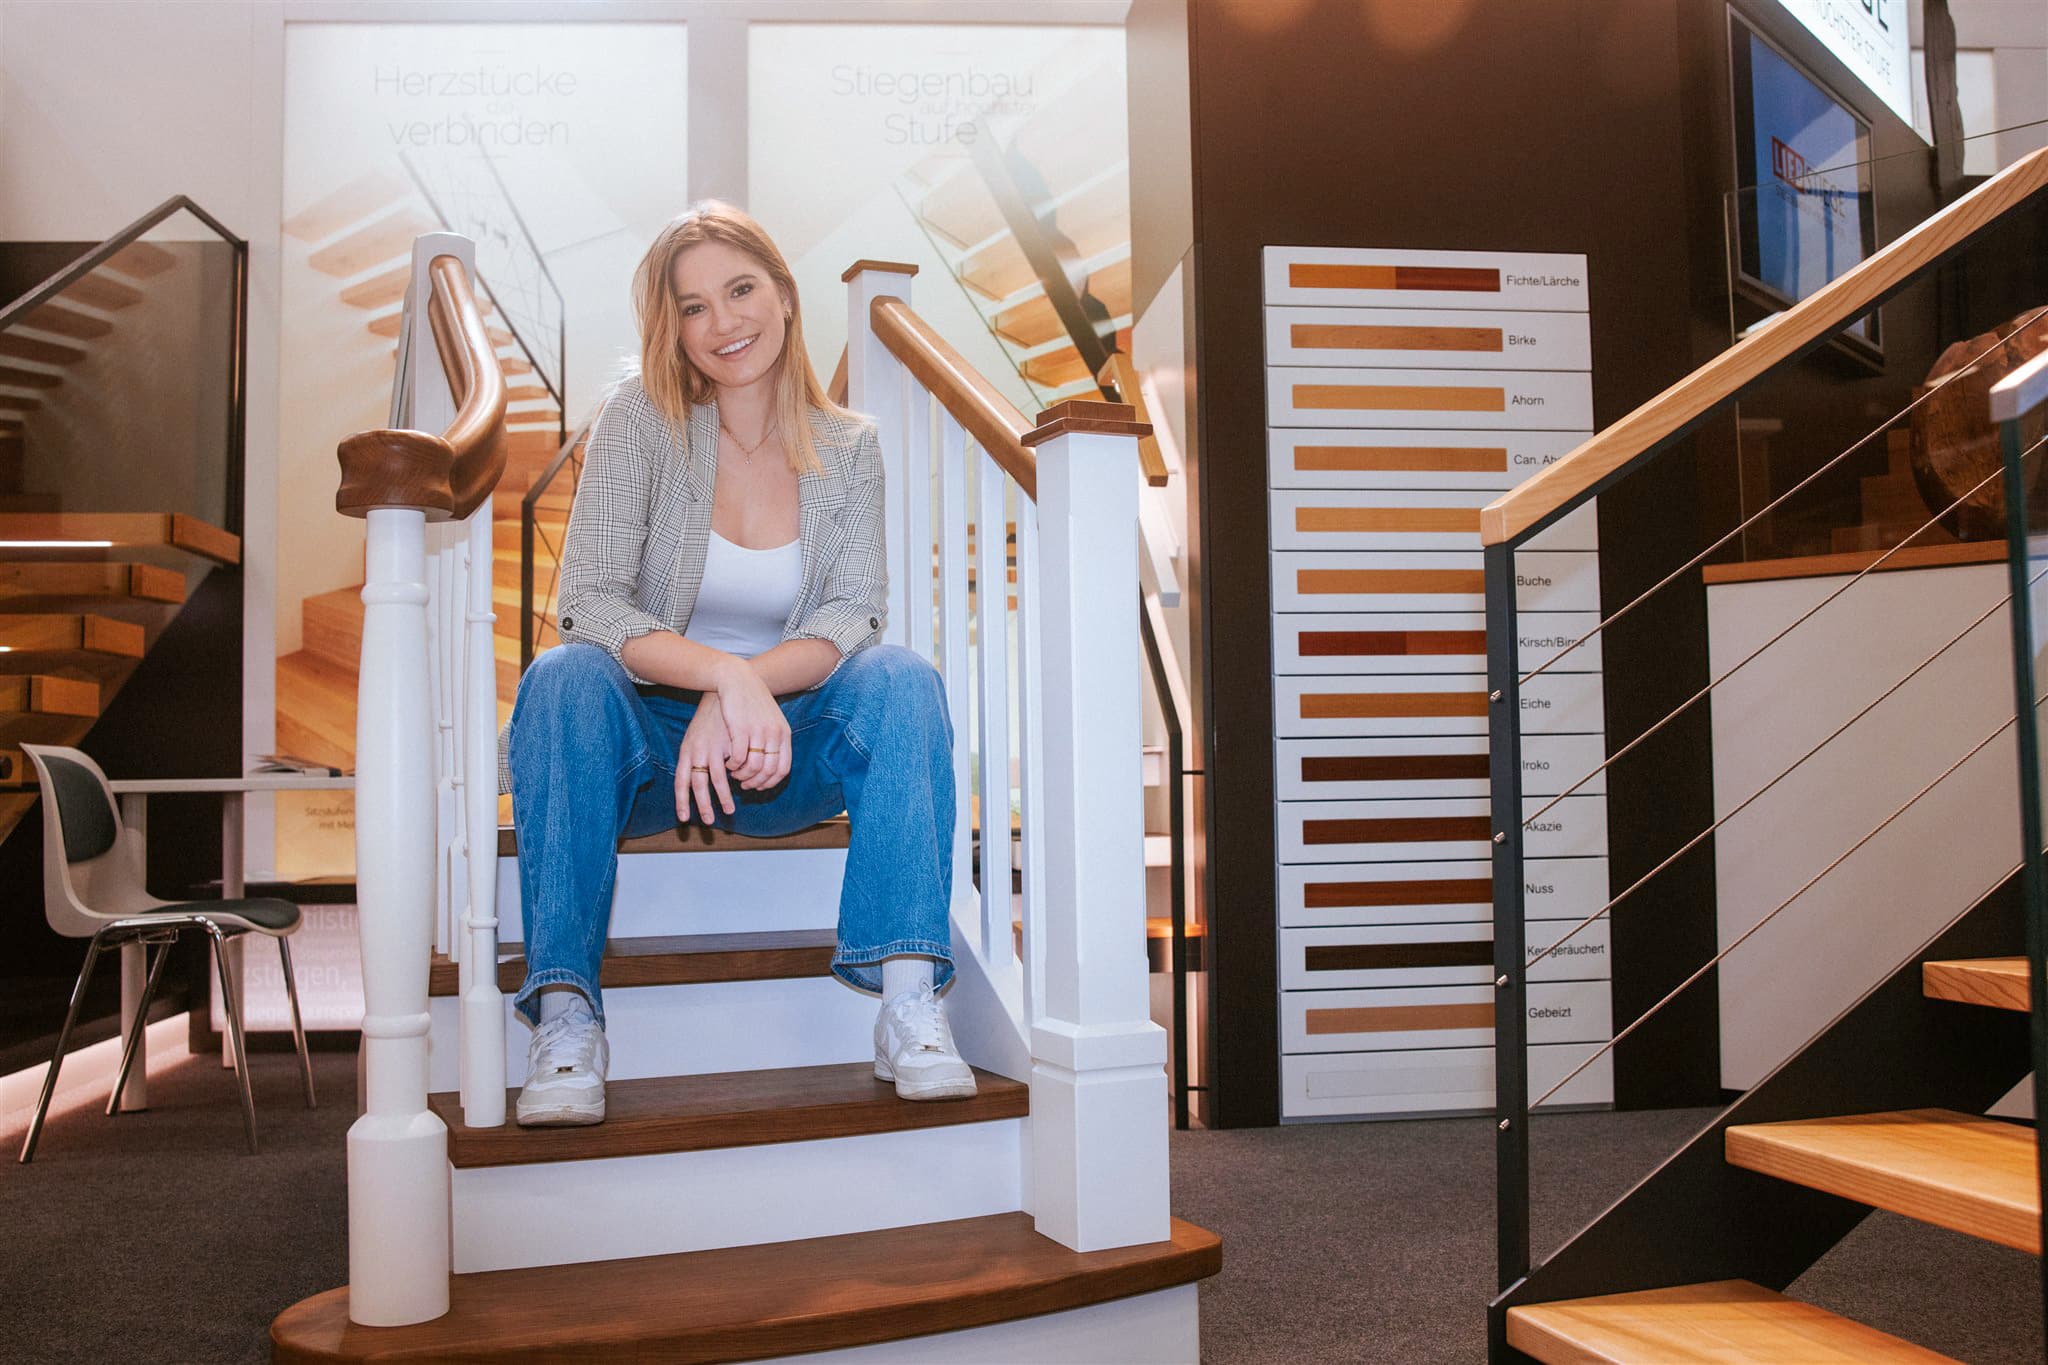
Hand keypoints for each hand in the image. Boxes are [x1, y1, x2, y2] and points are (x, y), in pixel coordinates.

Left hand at [675, 694, 734, 823]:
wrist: (727, 686)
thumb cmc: (714, 714)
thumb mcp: (700, 735)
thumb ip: (700, 756)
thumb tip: (700, 777)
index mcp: (687, 749)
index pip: (679, 779)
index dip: (680, 800)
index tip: (682, 818)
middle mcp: (697, 749)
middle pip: (694, 783)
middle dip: (700, 805)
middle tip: (706, 822)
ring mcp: (714, 745)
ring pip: (715, 778)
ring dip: (722, 797)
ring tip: (730, 810)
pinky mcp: (730, 742)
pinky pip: (732, 766)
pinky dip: (736, 778)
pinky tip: (742, 784)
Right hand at [713, 657, 792, 790]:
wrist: (737, 678)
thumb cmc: (751, 702)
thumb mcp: (770, 720)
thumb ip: (773, 741)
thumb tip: (769, 767)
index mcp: (783, 733)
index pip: (783, 769)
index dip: (770, 782)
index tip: (758, 786)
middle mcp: (774, 734)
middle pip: (769, 771)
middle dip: (755, 782)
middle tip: (743, 784)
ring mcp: (758, 731)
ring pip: (754, 767)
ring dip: (742, 775)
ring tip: (734, 774)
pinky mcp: (740, 729)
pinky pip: (739, 757)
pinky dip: (733, 766)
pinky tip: (728, 764)